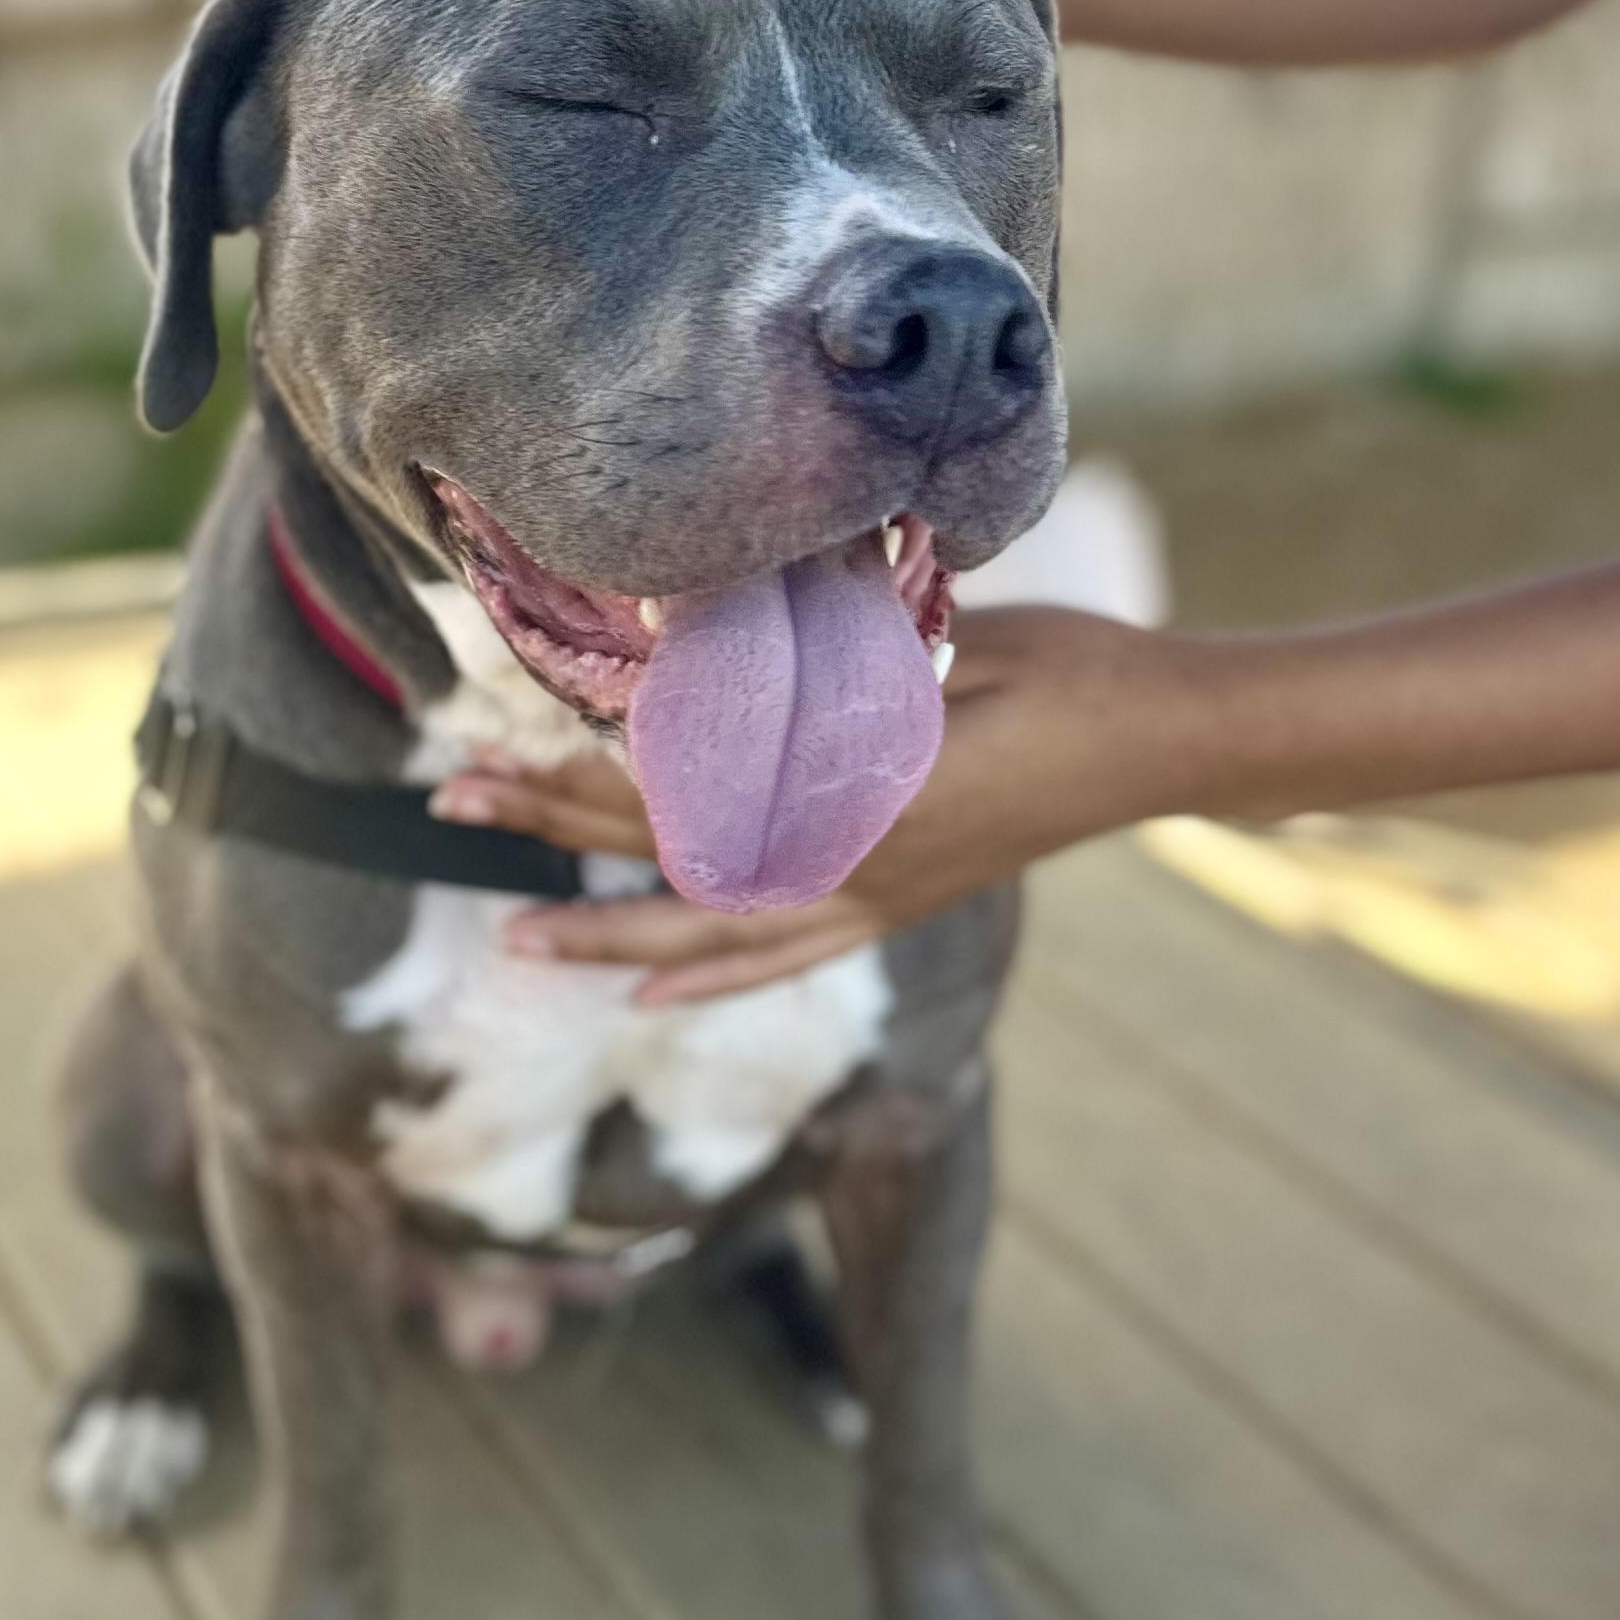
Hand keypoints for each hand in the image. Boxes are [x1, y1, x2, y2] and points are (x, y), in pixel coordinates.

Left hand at [432, 609, 1170, 1001]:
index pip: (681, 790)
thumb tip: (724, 634)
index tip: (495, 745)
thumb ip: (839, 652)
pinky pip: (781, 953)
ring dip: (606, 923)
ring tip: (518, 932)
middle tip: (453, 801)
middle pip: (665, 853)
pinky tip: (645, 985)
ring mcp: (873, 897)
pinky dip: (708, 969)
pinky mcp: (897, 905)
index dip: (577, 768)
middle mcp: (847, 864)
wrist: (1166, 741)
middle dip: (551, 826)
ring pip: (707, 926)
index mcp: (850, 793)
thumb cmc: (1068, 668)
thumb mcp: (945, 636)